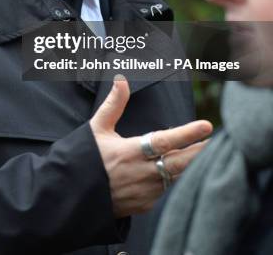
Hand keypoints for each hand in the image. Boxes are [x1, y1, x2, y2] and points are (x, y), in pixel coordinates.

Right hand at [89, 76, 212, 216]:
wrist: (71, 195)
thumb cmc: (84, 158)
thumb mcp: (96, 128)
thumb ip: (113, 104)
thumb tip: (121, 80)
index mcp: (130, 151)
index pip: (165, 141)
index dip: (188, 133)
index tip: (206, 126)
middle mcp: (140, 173)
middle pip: (180, 163)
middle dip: (199, 152)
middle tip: (214, 142)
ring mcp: (144, 192)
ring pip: (175, 178)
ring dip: (188, 167)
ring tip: (202, 155)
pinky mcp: (143, 206)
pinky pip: (165, 192)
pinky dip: (173, 180)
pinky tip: (177, 172)